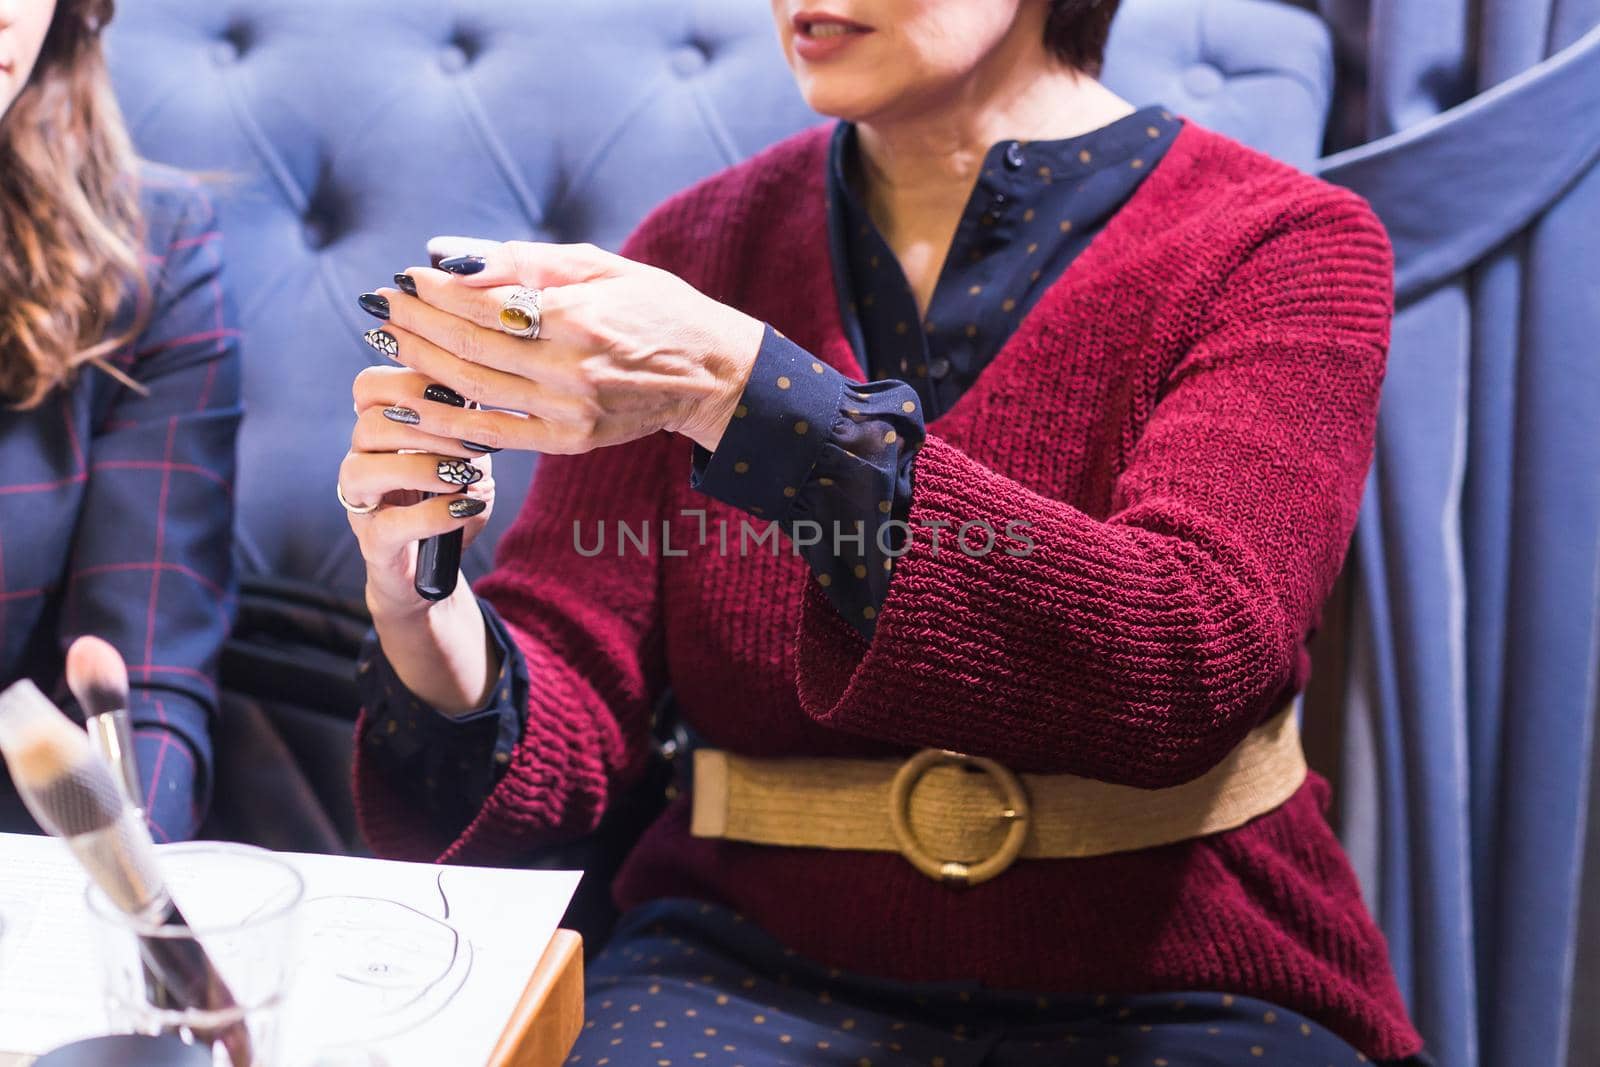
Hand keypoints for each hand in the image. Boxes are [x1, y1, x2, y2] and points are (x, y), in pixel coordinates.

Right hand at [341, 365, 495, 618]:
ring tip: (461, 475)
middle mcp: (360, 460)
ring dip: (420, 467)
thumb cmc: (452, 503)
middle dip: (426, 427)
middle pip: (369, 424)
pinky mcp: (373, 544)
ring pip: (365, 469)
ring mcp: (360, 503)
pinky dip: (433, 514)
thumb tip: (479, 406)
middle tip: (472, 443)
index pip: (369, 388)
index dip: (410, 382)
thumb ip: (470, 433)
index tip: (460, 394)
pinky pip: (392, 524)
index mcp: (378, 431)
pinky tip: (464, 507)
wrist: (434, 569)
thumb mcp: (470, 461)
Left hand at [362, 240, 766, 454]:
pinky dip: (444, 419)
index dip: (436, 292)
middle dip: (417, 325)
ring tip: (387, 342)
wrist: (712, 373)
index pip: (484, 304)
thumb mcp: (599, 266)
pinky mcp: (569, 441)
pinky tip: (410, 401)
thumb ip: (522, 260)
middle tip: (381, 305)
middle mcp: (571, 369)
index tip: (403, 278)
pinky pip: (492, 433)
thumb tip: (447, 255)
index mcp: (579, 317)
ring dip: (420, 366)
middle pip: (469, 347)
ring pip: (472, 389)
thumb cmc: (656, 307)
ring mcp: (569, 412)